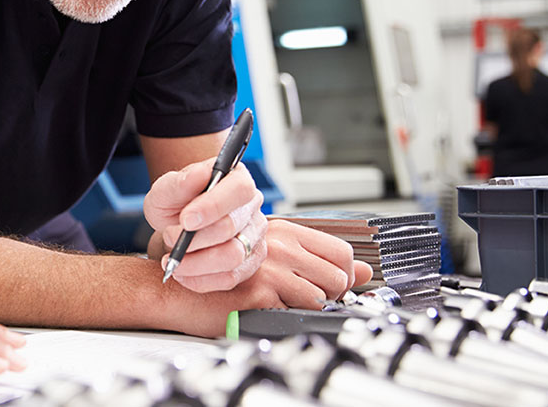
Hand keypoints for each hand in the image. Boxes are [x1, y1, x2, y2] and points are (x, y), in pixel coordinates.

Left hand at [144, 159, 267, 292]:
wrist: (176, 224)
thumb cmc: (175, 202)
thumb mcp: (166, 189)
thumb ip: (179, 182)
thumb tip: (199, 174)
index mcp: (237, 178)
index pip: (239, 189)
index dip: (213, 206)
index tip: (185, 220)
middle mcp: (252, 207)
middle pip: (232, 227)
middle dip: (195, 238)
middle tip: (168, 236)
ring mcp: (254, 237)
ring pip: (233, 257)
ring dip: (196, 262)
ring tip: (173, 258)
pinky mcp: (249, 263)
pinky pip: (230, 278)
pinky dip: (201, 279)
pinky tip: (182, 273)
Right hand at [227, 219, 373, 308]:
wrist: (184, 287)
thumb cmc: (224, 271)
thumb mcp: (273, 255)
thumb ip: (317, 259)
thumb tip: (363, 271)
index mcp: (286, 231)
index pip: (341, 252)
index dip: (345, 275)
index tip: (332, 286)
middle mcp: (280, 245)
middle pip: (337, 278)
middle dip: (330, 296)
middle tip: (306, 298)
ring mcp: (270, 269)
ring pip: (320, 298)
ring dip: (306, 307)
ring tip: (282, 304)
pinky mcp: (260, 293)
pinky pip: (295, 312)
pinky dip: (285, 316)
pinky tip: (265, 309)